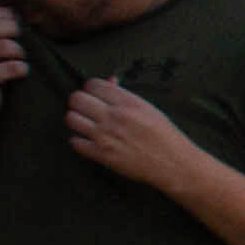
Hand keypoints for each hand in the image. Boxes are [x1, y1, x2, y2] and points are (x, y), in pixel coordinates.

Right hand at [0, 0, 27, 122]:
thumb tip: (17, 8)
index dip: (3, 14)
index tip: (17, 22)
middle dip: (12, 28)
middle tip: (23, 37)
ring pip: (1, 46)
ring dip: (19, 50)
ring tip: (21, 57)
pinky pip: (8, 68)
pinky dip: (21, 67)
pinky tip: (22, 71)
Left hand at [61, 73, 200, 196]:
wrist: (173, 163)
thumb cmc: (164, 135)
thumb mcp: (148, 108)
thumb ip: (125, 95)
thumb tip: (109, 81)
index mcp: (128, 102)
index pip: (92, 84)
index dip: (91, 89)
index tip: (95, 95)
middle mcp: (114, 116)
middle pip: (77, 99)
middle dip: (79, 102)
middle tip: (86, 108)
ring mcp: (106, 136)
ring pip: (71, 118)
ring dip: (76, 120)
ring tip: (85, 124)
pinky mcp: (101, 154)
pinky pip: (75, 142)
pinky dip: (79, 140)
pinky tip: (89, 140)